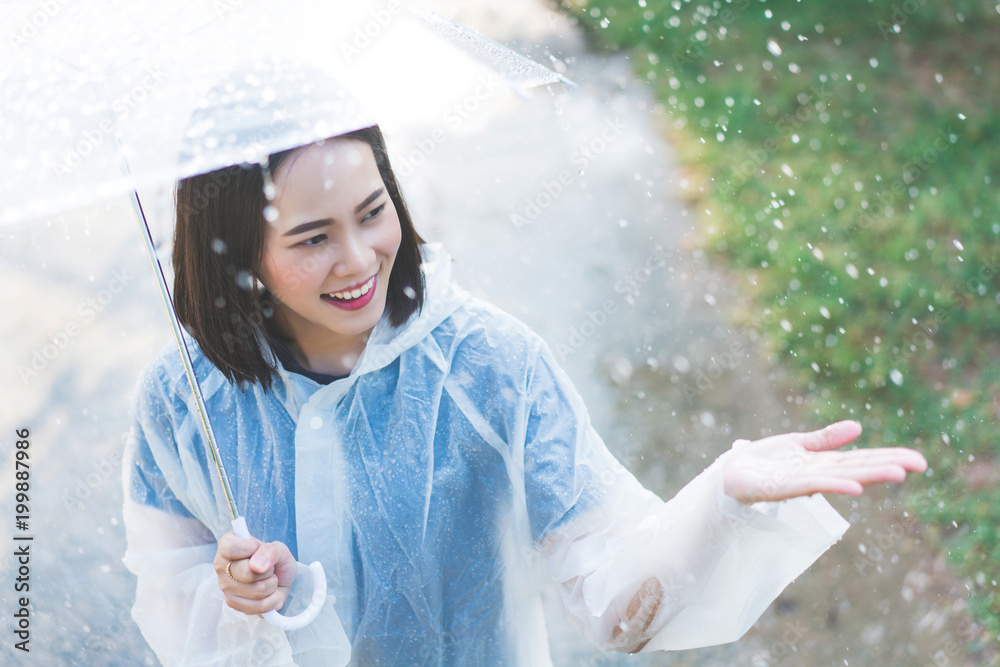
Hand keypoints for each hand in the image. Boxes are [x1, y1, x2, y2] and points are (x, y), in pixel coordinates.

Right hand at [213, 532, 296, 615]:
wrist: (279, 578)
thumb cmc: (275, 560)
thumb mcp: (279, 549)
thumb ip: (270, 551)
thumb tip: (257, 566)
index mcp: (227, 546)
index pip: (230, 548)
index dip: (249, 548)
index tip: (257, 547)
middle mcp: (221, 566)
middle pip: (246, 573)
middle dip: (268, 570)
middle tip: (268, 567)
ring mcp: (225, 587)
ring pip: (257, 591)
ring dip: (272, 585)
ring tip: (269, 579)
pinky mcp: (233, 604)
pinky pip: (260, 606)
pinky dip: (273, 599)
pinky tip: (270, 592)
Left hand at [722, 420, 927, 503]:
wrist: (729, 473)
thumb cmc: (763, 462)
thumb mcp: (797, 444)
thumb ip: (825, 439)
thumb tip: (858, 428)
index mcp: (822, 464)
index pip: (860, 460)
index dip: (888, 458)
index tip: (916, 460)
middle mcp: (817, 475)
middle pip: (857, 468)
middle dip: (887, 466)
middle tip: (920, 464)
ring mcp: (801, 482)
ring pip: (840, 477)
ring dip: (869, 475)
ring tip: (898, 473)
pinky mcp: (781, 487)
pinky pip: (811, 485)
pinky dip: (834, 485)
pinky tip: (854, 486)